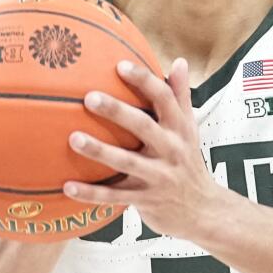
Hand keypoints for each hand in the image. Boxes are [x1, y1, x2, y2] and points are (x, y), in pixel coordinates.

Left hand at [63, 58, 220, 239]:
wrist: (204, 211)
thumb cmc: (188, 161)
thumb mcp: (190, 128)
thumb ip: (181, 96)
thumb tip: (180, 61)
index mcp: (179, 129)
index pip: (164, 99)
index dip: (144, 80)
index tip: (120, 65)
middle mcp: (170, 150)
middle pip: (143, 126)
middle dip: (117, 112)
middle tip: (89, 97)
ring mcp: (158, 177)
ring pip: (126, 162)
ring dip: (99, 151)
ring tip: (74, 138)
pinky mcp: (145, 200)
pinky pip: (115, 197)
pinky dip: (91, 193)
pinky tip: (68, 186)